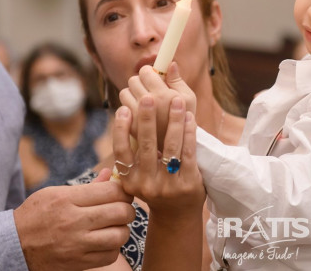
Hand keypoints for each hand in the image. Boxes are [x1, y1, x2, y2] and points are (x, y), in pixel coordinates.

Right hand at [14, 178, 134, 270]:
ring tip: (115, 227)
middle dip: (128, 209)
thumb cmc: (37, 214)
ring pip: (120, 235)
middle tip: (123, 210)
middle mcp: (73, 221)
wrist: (13, 245)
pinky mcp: (77, 263)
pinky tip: (105, 242)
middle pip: (121, 212)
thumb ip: (88, 187)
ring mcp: (76, 244)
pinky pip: (110, 255)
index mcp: (68, 199)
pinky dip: (113, 248)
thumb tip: (112, 174)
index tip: (121, 194)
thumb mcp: (56, 193)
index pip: (112, 191)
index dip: (123, 191)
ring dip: (122, 230)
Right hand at [113, 95, 205, 220]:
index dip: (120, 129)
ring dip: (174, 121)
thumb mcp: (138, 176)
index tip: (123, 108)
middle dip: (147, 119)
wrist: (176, 214)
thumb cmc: (155, 186)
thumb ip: (132, 153)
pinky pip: (189, 153)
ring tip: (176, 100)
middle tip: (148, 97)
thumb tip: (125, 114)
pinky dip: (189, 133)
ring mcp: (168, 184)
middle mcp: (146, 183)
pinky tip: (190, 117)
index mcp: (130, 180)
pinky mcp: (189, 183)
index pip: (121, 151)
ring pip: (170, 147)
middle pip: (146, 145)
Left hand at [119, 62, 195, 146]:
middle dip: (141, 81)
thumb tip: (170, 63)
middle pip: (133, 80)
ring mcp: (136, 117)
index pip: (145, 71)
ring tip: (144, 101)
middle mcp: (148, 105)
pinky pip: (121, 108)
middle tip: (150, 89)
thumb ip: (178, 80)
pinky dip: (128, 107)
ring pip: (124, 93)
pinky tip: (139, 112)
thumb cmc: (185, 121)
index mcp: (163, 95)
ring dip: (133, 94)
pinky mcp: (129, 128)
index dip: (150, 72)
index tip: (155, 76)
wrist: (178, 150)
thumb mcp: (189, 99)